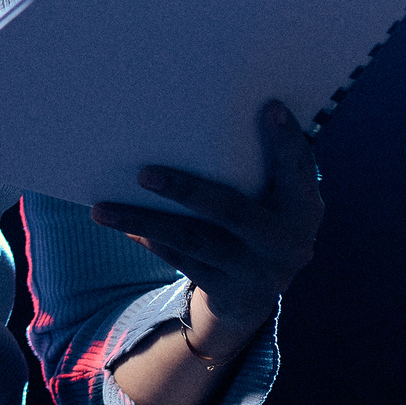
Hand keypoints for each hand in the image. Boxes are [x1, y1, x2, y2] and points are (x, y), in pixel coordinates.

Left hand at [91, 100, 323, 352]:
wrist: (254, 297)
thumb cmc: (256, 221)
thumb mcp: (273, 199)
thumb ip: (260, 165)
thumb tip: (222, 111)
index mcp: (304, 209)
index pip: (299, 170)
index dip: (287, 142)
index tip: (270, 107)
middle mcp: (287, 243)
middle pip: (231, 211)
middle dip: (185, 190)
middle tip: (143, 173)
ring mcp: (258, 273)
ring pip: (193, 240)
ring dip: (144, 220)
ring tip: (102, 209)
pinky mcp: (229, 293)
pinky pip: (181, 260)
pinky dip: (149, 240)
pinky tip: (121, 225)